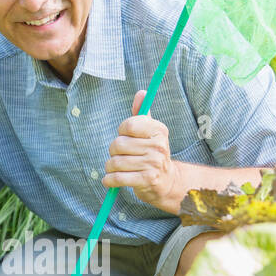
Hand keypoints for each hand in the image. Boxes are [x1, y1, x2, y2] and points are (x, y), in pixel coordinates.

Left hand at [102, 90, 177, 209]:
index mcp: (159, 130)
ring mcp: (153, 164)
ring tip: (114, 169)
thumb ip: (142, 114)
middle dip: (113, 151)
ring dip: (109, 167)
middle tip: (119, 155)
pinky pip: (118, 178)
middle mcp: (158, 146)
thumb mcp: (150, 133)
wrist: (166, 182)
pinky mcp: (147, 180)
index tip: (125, 136)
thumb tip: (141, 93)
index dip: (121, 131)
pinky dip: (109, 180)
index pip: (129, 125)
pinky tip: (109, 180)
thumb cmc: (152, 153)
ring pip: (115, 162)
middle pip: (118, 144)